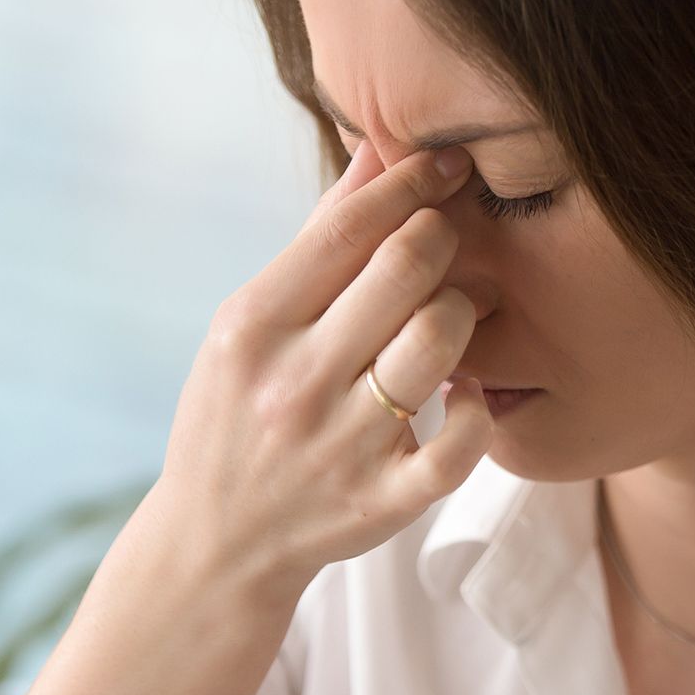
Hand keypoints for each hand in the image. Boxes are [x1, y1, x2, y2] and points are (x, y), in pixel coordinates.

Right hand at [138, 138, 494, 596]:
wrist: (215, 543)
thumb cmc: (241, 409)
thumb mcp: (252, 324)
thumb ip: (319, 240)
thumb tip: (376, 152)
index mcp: (253, 326)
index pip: (346, 229)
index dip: (409, 183)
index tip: (448, 161)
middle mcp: (294, 382)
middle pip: (404, 270)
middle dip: (444, 236)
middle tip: (457, 236)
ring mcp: (341, 445)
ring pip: (439, 341)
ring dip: (466, 309)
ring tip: (463, 307)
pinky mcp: (382, 501)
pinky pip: (462, 443)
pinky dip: (479, 407)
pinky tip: (469, 390)